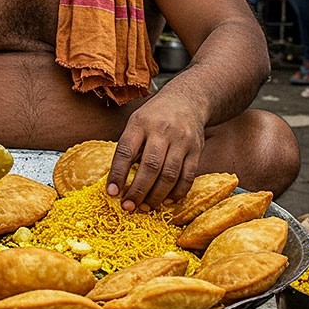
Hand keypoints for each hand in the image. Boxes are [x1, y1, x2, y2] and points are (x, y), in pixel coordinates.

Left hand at [105, 92, 206, 210]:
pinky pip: (188, 176)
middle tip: (128, 207)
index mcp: (140, 123)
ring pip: (170, 174)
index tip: (112, 193)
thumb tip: (118, 182)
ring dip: (156, 196)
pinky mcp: (196, 150)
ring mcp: (182, 141)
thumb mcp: (136, 123)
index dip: (117, 174)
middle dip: (138, 191)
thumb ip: (129, 147)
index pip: (126, 151)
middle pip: (150, 166)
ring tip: (145, 207)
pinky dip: (177, 193)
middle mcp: (162, 131)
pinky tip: (166, 200)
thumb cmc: (154, 117)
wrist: (188, 100)